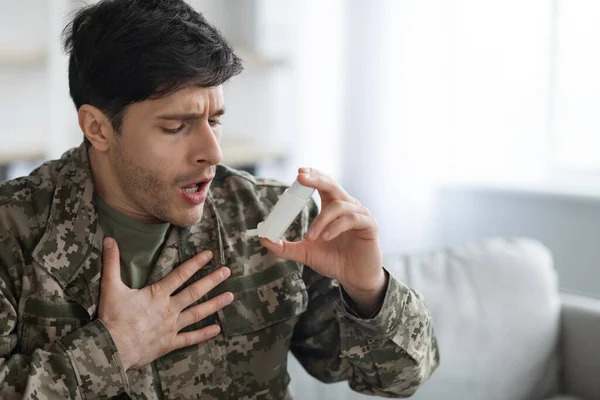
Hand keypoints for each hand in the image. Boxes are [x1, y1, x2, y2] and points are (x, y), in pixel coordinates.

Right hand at [98, 237, 233, 370]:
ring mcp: (171, 327)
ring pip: (197, 313)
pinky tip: (217, 329)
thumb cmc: (112, 318)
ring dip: (214, 304)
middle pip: (194, 292)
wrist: (112, 348)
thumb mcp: (110, 287)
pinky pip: (190, 338)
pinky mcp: (169, 343)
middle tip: (227, 272)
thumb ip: (111, 263)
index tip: (210, 255)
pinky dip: (204, 334)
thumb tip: (109, 240)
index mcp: (157, 294)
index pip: (180, 275)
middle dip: (212, 280)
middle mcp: (169, 309)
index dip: (195, 263)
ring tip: (230, 296)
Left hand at [261, 168, 385, 315]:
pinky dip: (336, 226)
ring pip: (339, 206)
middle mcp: (348, 206)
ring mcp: (361, 214)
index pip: (324, 184)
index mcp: (333, 207)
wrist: (355, 279)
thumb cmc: (334, 261)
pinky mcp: (370, 226)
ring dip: (321, 220)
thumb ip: (286, 247)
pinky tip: (326, 237)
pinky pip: (352, 219)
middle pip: (332, 185)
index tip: (298, 173)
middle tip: (300, 178)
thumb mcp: (306, 253)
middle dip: (316, 179)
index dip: (313, 175)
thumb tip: (264, 239)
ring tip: (311, 237)